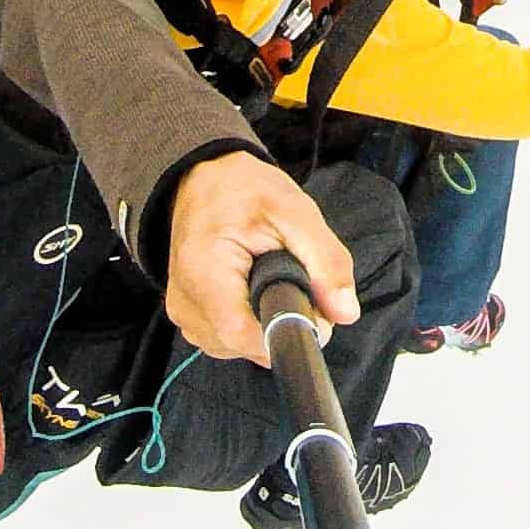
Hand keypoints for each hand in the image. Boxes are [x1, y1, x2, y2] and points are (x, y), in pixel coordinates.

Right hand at [164, 154, 360, 364]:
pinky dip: (251, 321)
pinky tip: (253, 289)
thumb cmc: (244, 190)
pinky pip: (228, 340)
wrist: (202, 181)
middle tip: (296, 279)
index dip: (286, 333)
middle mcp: (186, 303)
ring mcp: (183, 315)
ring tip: (270, 277)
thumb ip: (326, 261)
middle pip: (246, 345)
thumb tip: (346, 312)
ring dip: (266, 322)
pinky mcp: (188, 318)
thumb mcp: (296, 211)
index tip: (311, 312)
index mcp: (204, 272)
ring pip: (241, 347)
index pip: (243, 335)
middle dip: (282, 323)